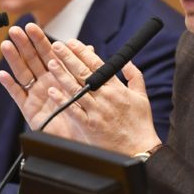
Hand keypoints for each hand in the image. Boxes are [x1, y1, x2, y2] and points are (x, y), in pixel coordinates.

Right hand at [0, 24, 87, 140]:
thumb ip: (84, 66)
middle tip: (15, 30)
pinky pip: (18, 96)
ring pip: (22, 73)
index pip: (46, 52)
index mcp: (57, 74)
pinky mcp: (30, 110)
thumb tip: (89, 47)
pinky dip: (10, 85)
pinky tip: (2, 75)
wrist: (82, 136)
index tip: (31, 26)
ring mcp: (35, 94)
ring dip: (14, 59)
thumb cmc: (82, 111)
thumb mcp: (86, 87)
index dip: (38, 39)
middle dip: (23, 44)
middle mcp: (44, 82)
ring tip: (6, 45)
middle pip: (31, 59)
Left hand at [45, 38, 160, 155]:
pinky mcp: (89, 126)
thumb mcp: (142, 97)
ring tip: (51, 63)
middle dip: (69, 57)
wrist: (139, 150)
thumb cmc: (140, 125)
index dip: (83, 52)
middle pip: (83, 73)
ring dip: (62, 75)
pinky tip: (52, 91)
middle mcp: (105, 97)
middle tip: (57, 45)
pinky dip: (62, 100)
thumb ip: (134, 76)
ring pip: (76, 89)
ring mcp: (96, 111)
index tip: (72, 42)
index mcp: (117, 88)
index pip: (97, 64)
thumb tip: (127, 61)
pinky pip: (73, 111)